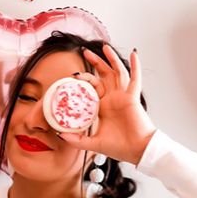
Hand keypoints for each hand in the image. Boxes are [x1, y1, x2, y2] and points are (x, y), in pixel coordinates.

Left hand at [58, 43, 156, 165]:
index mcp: (104, 107)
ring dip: (111, 59)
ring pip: (118, 72)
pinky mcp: (133, 97)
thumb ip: (76, 140)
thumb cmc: (119, 147)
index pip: (92, 88)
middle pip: (104, 75)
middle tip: (84, 51)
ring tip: (104, 46)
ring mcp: (124, 96)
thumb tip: (60, 134)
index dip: (83, 80)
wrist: (136, 151)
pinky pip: (135, 79)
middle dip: (95, 62)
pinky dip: (136, 66)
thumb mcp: (93, 143)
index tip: (72, 75)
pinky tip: (134, 54)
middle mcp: (113, 99)